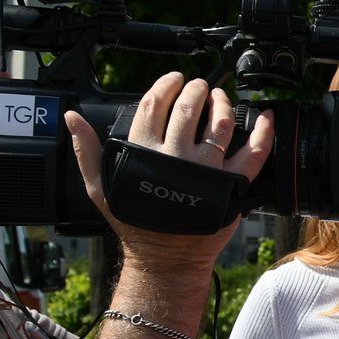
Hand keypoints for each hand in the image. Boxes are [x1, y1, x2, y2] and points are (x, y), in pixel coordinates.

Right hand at [65, 72, 272, 269]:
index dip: (165, 85)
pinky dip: (264, 133)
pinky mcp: (232, 186)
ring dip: (222, 103)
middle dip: (195, 89)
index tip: (174, 79)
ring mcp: (207, 171)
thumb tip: (72, 117)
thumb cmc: (136, 224)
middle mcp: (176, 158)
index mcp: (144, 153)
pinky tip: (266, 117)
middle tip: (199, 85)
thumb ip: (87, 151)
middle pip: (188, 108)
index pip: (154, 105)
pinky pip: (254, 154)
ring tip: (221, 97)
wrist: (166, 259)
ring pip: (220, 124)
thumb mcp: (100, 188)